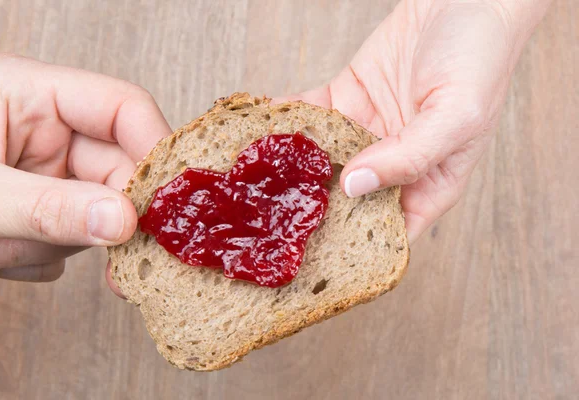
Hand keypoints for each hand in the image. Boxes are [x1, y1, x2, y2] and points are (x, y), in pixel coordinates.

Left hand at [0, 54, 170, 284]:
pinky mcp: (36, 206)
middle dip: (102, 217)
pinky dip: (37, 256)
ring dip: (54, 242)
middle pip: (115, 170)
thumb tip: (124, 224)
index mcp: (30, 93)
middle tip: (115, 263)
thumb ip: (46, 207)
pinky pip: (67, 238)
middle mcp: (44, 128)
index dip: (154, 148)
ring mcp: (42, 170)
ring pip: (92, 213)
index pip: (122, 107)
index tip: (167, 202)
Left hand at [276, 0, 549, 242]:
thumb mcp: (455, 117)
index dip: (356, 251)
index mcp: (428, 183)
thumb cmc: (478, 59)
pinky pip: (311, 117)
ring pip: (321, 160)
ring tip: (253, 181)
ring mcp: (365, 133)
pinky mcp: (347, 101)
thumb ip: (408, 157)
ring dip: (290, 169)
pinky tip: (262, 131)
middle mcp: (392, 165)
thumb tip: (354, 187)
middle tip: (269, 222)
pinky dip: (287, 123)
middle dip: (310, 212)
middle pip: (345, 202)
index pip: (389, 233)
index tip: (314, 259)